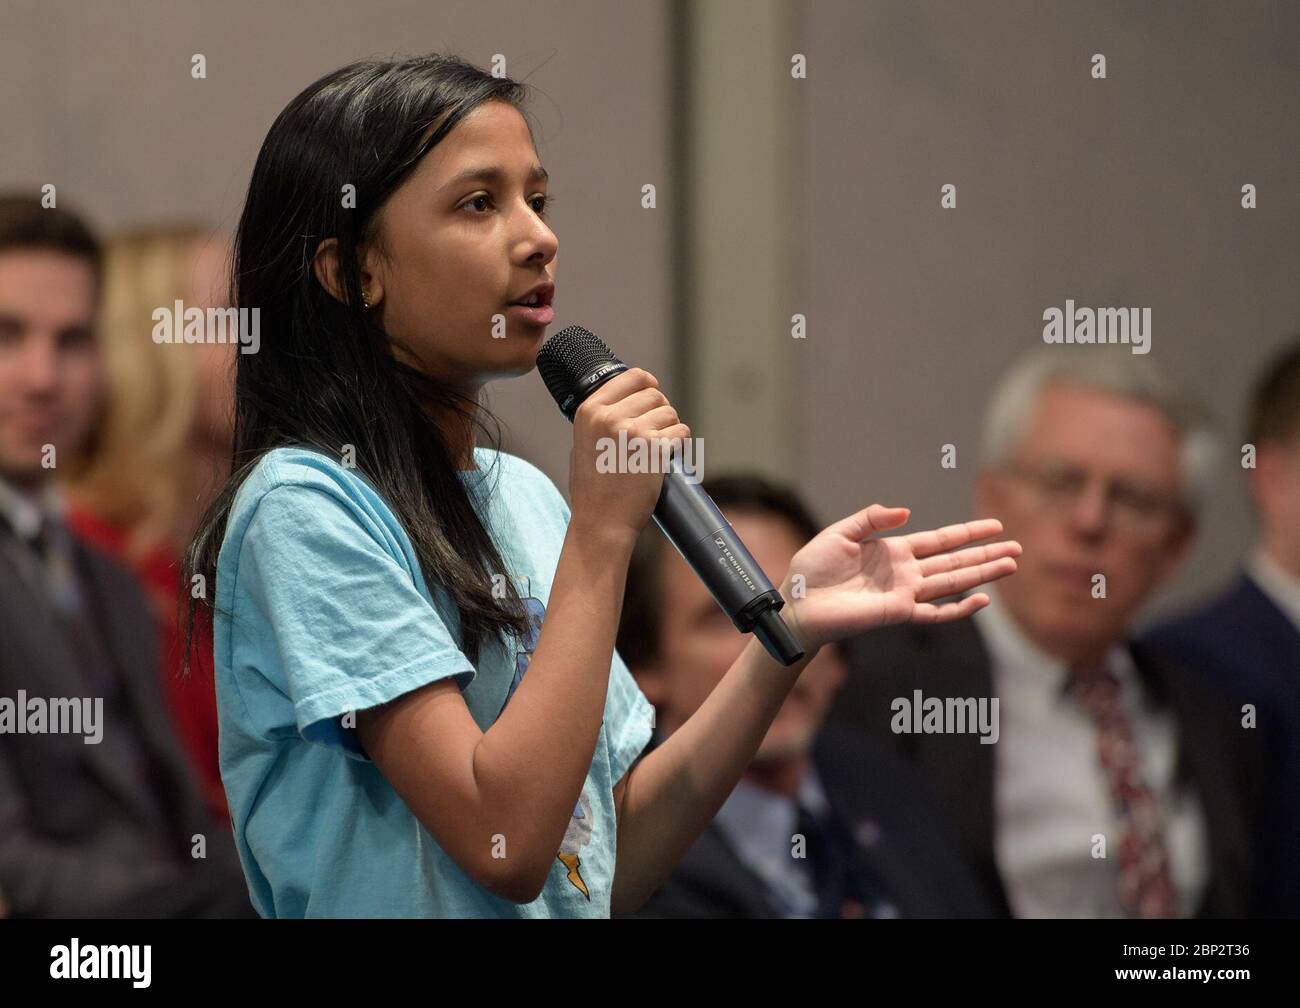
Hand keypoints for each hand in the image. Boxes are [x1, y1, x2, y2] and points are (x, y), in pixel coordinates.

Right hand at [567, 367, 689, 547]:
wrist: (601, 522)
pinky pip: (681, 433)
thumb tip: (624, 400)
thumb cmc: (593, 489)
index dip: (648, 384)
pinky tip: (667, 456)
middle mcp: (610, 417)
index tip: (652, 394)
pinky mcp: (654, 449)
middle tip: (655, 432)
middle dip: (660, 411)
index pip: (632, 376)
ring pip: (670, 413)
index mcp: (590, 411)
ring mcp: (633, 432)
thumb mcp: (583, 443)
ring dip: (670, 428)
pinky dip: (680, 444)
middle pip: (654, 394)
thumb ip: (600, 419)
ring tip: (658, 448)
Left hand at [778, 504, 1020, 652]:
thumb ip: (871, 519)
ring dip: (982, 574)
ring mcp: (904, 594)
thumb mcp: (839, 534)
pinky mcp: (897, 613)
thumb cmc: (812, 570)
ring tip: (1011, 565)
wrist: (797, 604)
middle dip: (986, 554)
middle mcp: (905, 572)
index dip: (967, 533)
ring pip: (952, 582)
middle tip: (1017, 548)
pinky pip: (935, 613)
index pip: (940, 540)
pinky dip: (959, 609)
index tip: (995, 526)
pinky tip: (981, 600)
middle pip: (955, 560)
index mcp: (893, 551)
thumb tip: (906, 511)